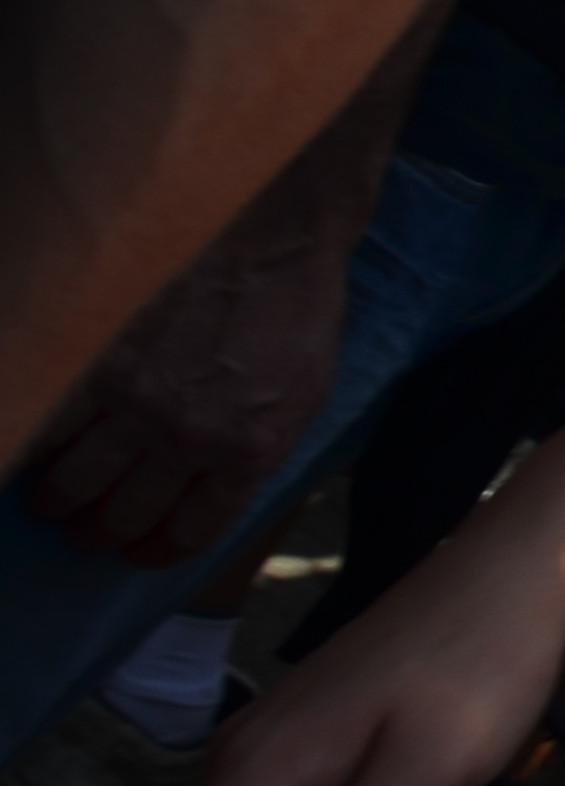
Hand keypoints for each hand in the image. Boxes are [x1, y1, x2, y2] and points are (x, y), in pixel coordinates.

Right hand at [19, 227, 352, 562]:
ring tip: (56, 495)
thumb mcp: (305, 398)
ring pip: (70, 488)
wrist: (276, 234)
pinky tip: (45, 446)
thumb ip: (253, 456)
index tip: (135, 550)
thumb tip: (209, 499)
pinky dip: (37, 447)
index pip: (185, 537)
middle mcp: (188, 439)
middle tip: (86, 526)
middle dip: (97, 533)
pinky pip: (46, 430)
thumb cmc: (297, 311)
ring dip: (58, 501)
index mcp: (249, 453)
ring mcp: (137, 402)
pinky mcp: (97, 362)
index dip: (152, 552)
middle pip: (118, 520)